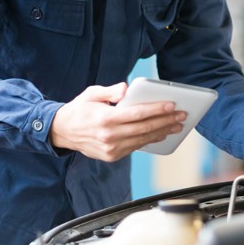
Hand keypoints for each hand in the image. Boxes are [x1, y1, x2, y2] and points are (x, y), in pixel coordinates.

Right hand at [50, 82, 186, 161]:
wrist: (61, 132)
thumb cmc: (79, 109)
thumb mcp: (92, 94)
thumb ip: (110, 91)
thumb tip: (126, 89)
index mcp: (105, 118)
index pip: (137, 113)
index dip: (157, 109)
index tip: (172, 105)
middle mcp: (109, 136)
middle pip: (144, 128)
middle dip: (166, 121)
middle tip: (182, 115)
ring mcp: (111, 148)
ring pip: (143, 139)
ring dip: (162, 132)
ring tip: (177, 125)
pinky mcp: (112, 156)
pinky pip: (135, 147)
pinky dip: (150, 140)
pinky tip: (161, 133)